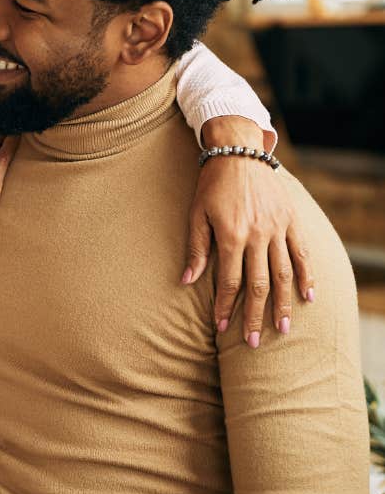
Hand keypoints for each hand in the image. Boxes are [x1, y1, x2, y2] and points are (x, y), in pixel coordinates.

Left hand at [183, 118, 313, 346]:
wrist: (238, 151)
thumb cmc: (211, 185)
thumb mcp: (196, 214)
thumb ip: (196, 249)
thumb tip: (186, 282)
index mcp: (231, 235)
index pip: (230, 282)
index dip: (225, 307)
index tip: (222, 328)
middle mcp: (257, 235)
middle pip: (259, 285)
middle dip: (255, 315)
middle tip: (253, 342)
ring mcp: (277, 228)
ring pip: (283, 274)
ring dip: (283, 304)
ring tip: (282, 329)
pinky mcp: (291, 220)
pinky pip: (301, 253)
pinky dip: (306, 276)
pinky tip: (308, 297)